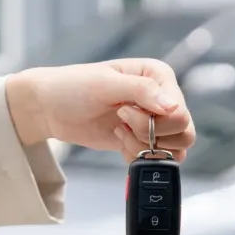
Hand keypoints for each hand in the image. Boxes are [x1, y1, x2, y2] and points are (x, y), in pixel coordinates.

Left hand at [4, 58, 195, 160]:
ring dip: (144, 147)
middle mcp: (163, 97)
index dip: (154, 120)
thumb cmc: (73, 87)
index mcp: (159, 76)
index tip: (123, 111)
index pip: (180, 110)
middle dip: (150, 135)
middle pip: (183, 131)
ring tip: (120, 132)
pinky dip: (138, 156)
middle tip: (121, 122)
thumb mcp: (105, 84)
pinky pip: (158, 159)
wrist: (50, 108)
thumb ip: (141, 92)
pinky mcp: (145, 140)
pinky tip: (118, 141)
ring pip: (175, 149)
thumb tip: (173, 106)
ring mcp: (155, 121)